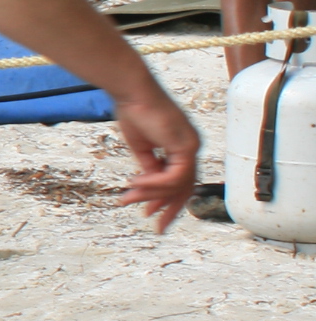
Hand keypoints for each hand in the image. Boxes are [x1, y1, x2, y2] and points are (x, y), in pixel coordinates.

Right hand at [111, 86, 200, 230]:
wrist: (132, 91)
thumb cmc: (132, 109)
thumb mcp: (140, 145)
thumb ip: (148, 165)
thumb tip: (148, 184)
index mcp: (180, 146)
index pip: (179, 180)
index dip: (164, 198)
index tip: (149, 212)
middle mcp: (191, 147)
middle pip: (186, 188)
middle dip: (170, 210)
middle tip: (158, 228)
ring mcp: (191, 146)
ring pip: (178, 185)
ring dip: (152, 195)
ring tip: (129, 199)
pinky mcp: (186, 146)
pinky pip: (173, 176)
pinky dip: (154, 183)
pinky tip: (135, 183)